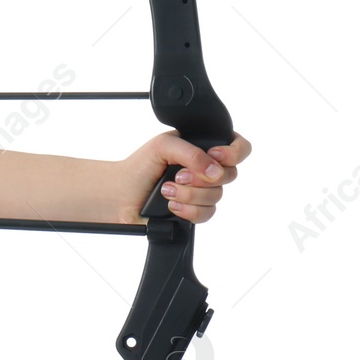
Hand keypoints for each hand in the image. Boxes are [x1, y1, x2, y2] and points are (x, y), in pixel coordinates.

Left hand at [116, 130, 251, 223]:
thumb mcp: (163, 146)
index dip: (233, 153)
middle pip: (230, 175)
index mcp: (202, 148)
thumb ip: (191, 152)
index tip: (214, 155)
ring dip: (189, 193)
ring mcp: (202, 192)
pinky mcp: (195, 211)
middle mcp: (206, 170)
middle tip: (177, 175)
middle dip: (201, 177)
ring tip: (165, 190)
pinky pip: (207, 214)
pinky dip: (187, 209)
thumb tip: (214, 170)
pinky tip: (170, 204)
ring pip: (217, 196)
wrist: (120, 194)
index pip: (239, 148)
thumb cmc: (140, 166)